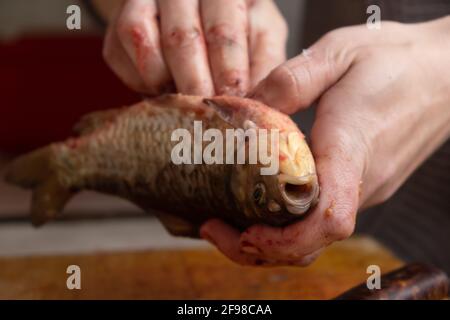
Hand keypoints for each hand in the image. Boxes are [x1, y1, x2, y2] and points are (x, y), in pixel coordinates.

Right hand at [100, 0, 286, 95]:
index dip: (227, 69)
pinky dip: (140, 80)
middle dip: (195, 83)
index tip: (232, 99)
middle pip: (181, 37)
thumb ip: (267, 69)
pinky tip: (160, 87)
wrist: (199, 18)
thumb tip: (267, 104)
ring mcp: (146, 1)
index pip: (223, 28)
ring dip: (164, 82)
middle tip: (205, 112)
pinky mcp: (120, 22)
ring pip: (143, 41)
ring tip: (183, 101)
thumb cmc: (238, 33)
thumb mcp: (262, 42)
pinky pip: (118, 54)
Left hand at [200, 17, 449, 265]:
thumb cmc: (397, 60)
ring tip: (227, 219)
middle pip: (312, 240)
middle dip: (258, 247)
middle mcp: (362, 180)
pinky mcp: (365, 182)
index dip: (285, 240)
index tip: (245, 236)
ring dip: (269, 239)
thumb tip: (247, 106)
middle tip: (213, 227)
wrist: (447, 70)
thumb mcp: (336, 54)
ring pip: (315, 234)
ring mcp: (367, 186)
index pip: (329, 219)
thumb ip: (287, 81)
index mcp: (352, 149)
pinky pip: (323, 216)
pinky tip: (262, 201)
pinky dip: (288, 222)